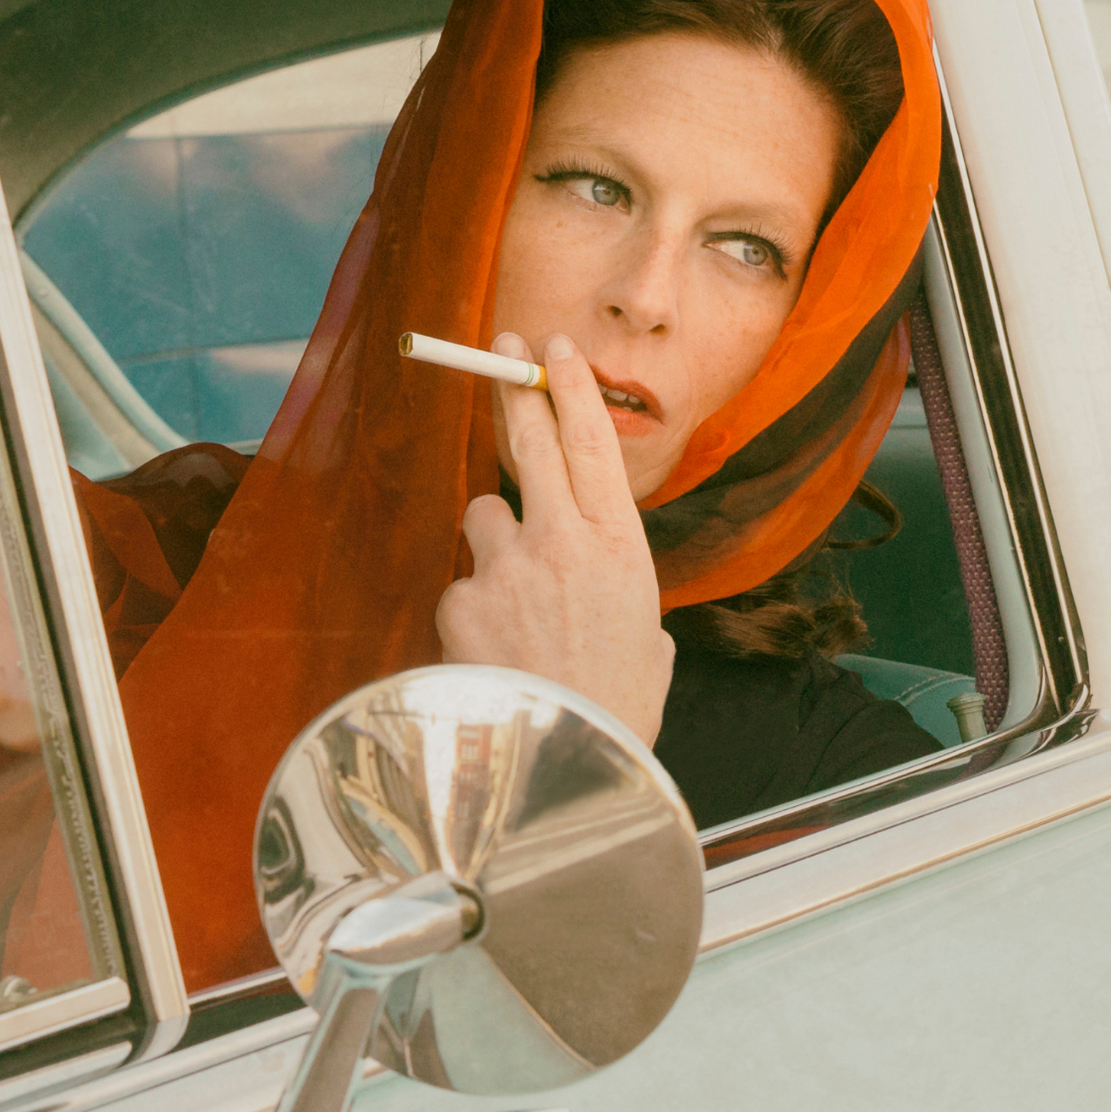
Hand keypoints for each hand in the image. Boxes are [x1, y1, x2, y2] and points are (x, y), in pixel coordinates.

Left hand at [435, 331, 674, 746]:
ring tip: (517, 604)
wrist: (562, 761)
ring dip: (494, 543)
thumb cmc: (618, 710)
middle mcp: (561, 539)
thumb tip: (618, 605)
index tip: (558, 350)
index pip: (592, 443)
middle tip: (503, 349)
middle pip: (530, 441)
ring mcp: (505, 565)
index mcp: (620, 545)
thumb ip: (628, 603)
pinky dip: (474, 610)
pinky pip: (462, 584)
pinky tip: (494, 651)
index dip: (574, 389)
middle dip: (516, 387)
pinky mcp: (460, 599)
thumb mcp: (650, 645)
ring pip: (484, 516)